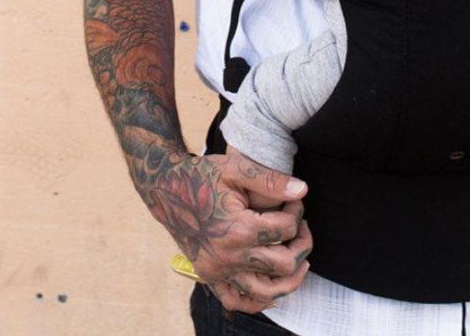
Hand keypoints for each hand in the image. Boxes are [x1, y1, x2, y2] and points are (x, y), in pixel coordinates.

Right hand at [155, 148, 311, 312]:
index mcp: (237, 229)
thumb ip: (271, 180)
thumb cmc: (203, 175)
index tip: (294, 202)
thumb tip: (303, 190)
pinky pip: (236, 301)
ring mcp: (217, 271)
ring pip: (265, 293)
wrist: (166, 188)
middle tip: (301, 228)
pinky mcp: (209, 276)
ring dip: (288, 279)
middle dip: (301, 245)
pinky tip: (270, 283)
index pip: (286, 230)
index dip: (297, 213)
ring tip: (297, 260)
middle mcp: (228, 256)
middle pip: (283, 265)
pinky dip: (257, 299)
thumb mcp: (236, 168)